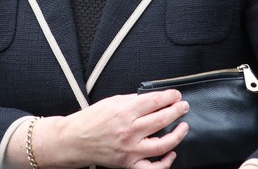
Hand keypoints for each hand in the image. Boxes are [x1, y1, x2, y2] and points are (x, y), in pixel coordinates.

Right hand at [36, 90, 189, 168]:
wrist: (74, 140)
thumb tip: (151, 98)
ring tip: (183, 126)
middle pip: (162, 119)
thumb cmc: (90, 121)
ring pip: (162, 144)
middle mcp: (129, 131)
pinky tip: (171, 153)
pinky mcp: (128, 163)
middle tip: (183, 107)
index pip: (155, 101)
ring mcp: (130, 149)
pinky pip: (152, 167)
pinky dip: (165, 162)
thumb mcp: (111, 102)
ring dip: (177, 134)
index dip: (170, 96)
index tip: (176, 95)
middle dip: (177, 110)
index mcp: (124, 111)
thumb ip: (132, 100)